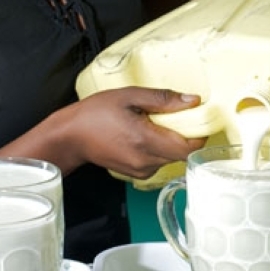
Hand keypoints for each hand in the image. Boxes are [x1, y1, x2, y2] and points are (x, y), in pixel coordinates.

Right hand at [66, 87, 207, 178]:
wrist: (70, 136)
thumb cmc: (95, 113)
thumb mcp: (130, 96)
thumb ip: (163, 99)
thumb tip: (193, 101)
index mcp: (145, 140)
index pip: (188, 148)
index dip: (199, 135)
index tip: (199, 119)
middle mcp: (145, 161)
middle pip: (182, 154)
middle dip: (185, 136)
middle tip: (176, 116)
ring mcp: (141, 170)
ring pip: (171, 158)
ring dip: (171, 142)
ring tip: (155, 124)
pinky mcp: (136, 174)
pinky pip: (159, 162)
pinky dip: (159, 149)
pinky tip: (145, 135)